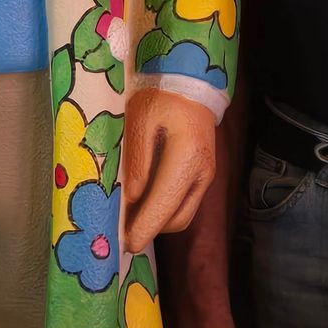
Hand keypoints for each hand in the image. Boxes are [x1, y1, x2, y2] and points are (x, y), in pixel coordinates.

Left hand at [122, 91, 216, 253]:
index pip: (165, 205)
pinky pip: (184, 203)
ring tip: (130, 217)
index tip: (125, 243)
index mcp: (187, 159)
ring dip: (158, 222)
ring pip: (182, 215)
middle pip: (177, 219)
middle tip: (121, 230)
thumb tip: (132, 200)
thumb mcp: (139, 122)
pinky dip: (165, 209)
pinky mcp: (203, 175)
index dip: (144, 228)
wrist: (190, 84)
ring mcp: (206, 177)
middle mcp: (202, 174)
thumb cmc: (160, 98)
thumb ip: (137, 163)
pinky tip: (144, 202)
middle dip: (150, 230)